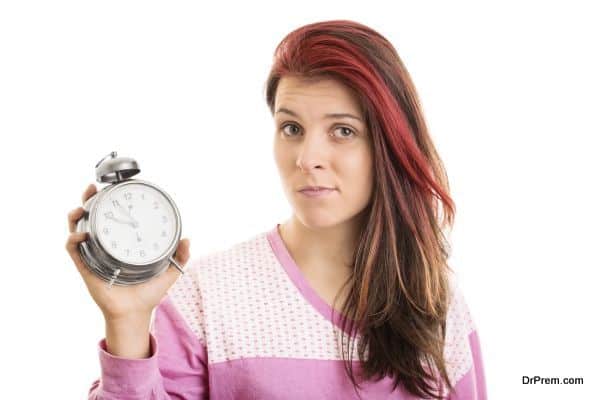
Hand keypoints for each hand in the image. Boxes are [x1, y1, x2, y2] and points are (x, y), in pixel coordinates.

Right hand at [65, 183, 190, 320]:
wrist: (136, 314)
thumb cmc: (149, 293)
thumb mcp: (170, 270)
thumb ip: (181, 255)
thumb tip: (188, 239)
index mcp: (122, 243)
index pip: (113, 217)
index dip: (110, 201)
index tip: (114, 187)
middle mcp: (106, 246)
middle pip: (91, 218)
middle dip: (88, 200)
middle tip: (92, 189)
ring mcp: (94, 256)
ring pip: (77, 229)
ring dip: (75, 216)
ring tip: (81, 208)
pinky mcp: (86, 268)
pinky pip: (74, 251)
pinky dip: (73, 240)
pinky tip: (80, 235)